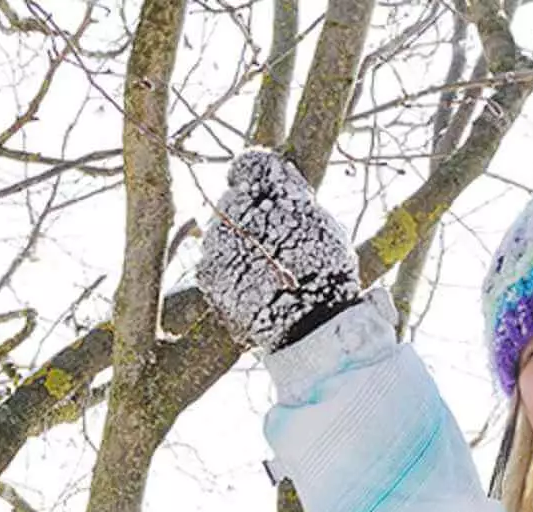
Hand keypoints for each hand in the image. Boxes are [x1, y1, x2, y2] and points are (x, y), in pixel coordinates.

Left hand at [195, 149, 360, 353]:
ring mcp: (215, 244)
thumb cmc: (325, 272)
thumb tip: (276, 171)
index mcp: (264, 188)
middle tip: (274, 240)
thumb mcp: (322, 222)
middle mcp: (233, 209)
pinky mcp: (207, 275)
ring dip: (237, 243)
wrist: (307, 326)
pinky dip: (228, 269)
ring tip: (266, 269)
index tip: (268, 193)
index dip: (259, 177)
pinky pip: (214, 262)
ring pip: (221, 232)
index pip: (250, 165)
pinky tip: (252, 285)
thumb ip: (293, 193)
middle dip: (250, 214)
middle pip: (233, 200)